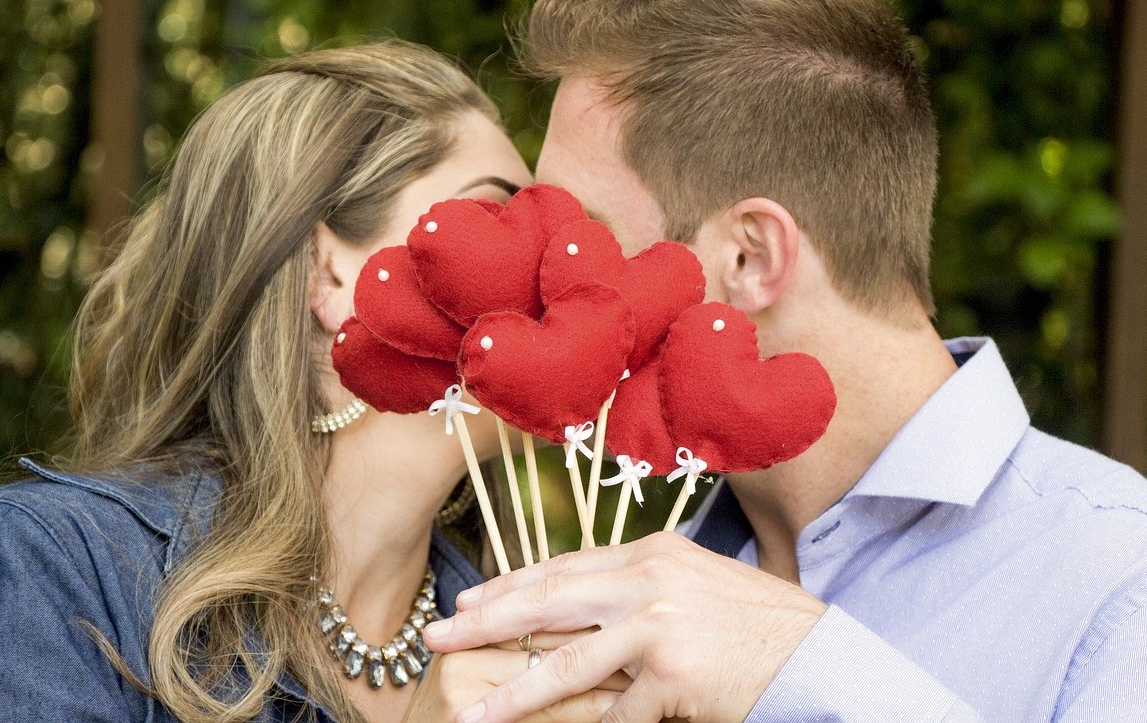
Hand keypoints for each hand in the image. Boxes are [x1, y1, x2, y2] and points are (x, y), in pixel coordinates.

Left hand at [422, 532, 826, 722]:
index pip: (562, 567)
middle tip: (441, 633)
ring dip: (515, 693)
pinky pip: (617, 714)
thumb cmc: (754, 622)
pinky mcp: (672, 674)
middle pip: (548, 601)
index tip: (470, 597)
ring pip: (567, 664)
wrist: (817, 654)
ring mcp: (658, 626)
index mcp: (649, 553)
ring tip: (475, 710)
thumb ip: (636, 587)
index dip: (511, 584)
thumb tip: (577, 606)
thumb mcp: (692, 584)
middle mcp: (648, 580)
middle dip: (488, 620)